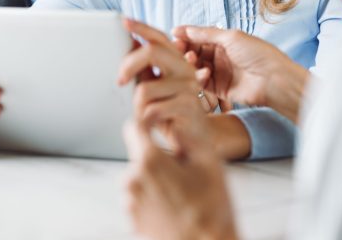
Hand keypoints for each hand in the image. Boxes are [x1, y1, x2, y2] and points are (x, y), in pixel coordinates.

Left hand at [118, 19, 209, 153]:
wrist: (195, 143)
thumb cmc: (172, 115)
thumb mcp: (155, 88)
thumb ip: (145, 68)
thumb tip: (129, 43)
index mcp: (177, 61)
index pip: (159, 37)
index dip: (141, 27)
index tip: (123, 21)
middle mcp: (185, 68)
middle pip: (151, 51)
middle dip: (128, 64)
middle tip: (119, 80)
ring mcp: (189, 86)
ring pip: (145, 88)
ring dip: (136, 106)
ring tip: (143, 115)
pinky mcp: (189, 105)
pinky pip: (152, 109)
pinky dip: (144, 120)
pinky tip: (151, 125)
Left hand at [124, 119, 238, 239]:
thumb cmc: (211, 206)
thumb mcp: (209, 162)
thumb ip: (189, 136)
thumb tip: (176, 125)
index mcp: (150, 161)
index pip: (134, 127)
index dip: (145, 121)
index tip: (156, 123)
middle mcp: (133, 180)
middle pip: (139, 153)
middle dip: (157, 155)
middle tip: (183, 171)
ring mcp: (130, 202)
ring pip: (139, 175)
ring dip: (154, 177)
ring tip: (180, 192)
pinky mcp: (132, 220)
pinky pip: (138, 196)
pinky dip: (151, 196)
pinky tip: (173, 206)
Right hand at [173, 26, 307, 123]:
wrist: (275, 80)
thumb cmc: (259, 54)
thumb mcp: (231, 37)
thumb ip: (205, 34)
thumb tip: (183, 28)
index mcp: (224, 41)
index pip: (198, 37)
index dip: (185, 36)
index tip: (173, 35)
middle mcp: (220, 56)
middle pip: (194, 52)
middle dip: (185, 50)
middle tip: (179, 49)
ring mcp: (220, 73)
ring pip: (196, 68)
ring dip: (190, 63)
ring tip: (192, 60)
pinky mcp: (220, 90)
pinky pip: (202, 83)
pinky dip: (198, 78)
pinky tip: (203, 74)